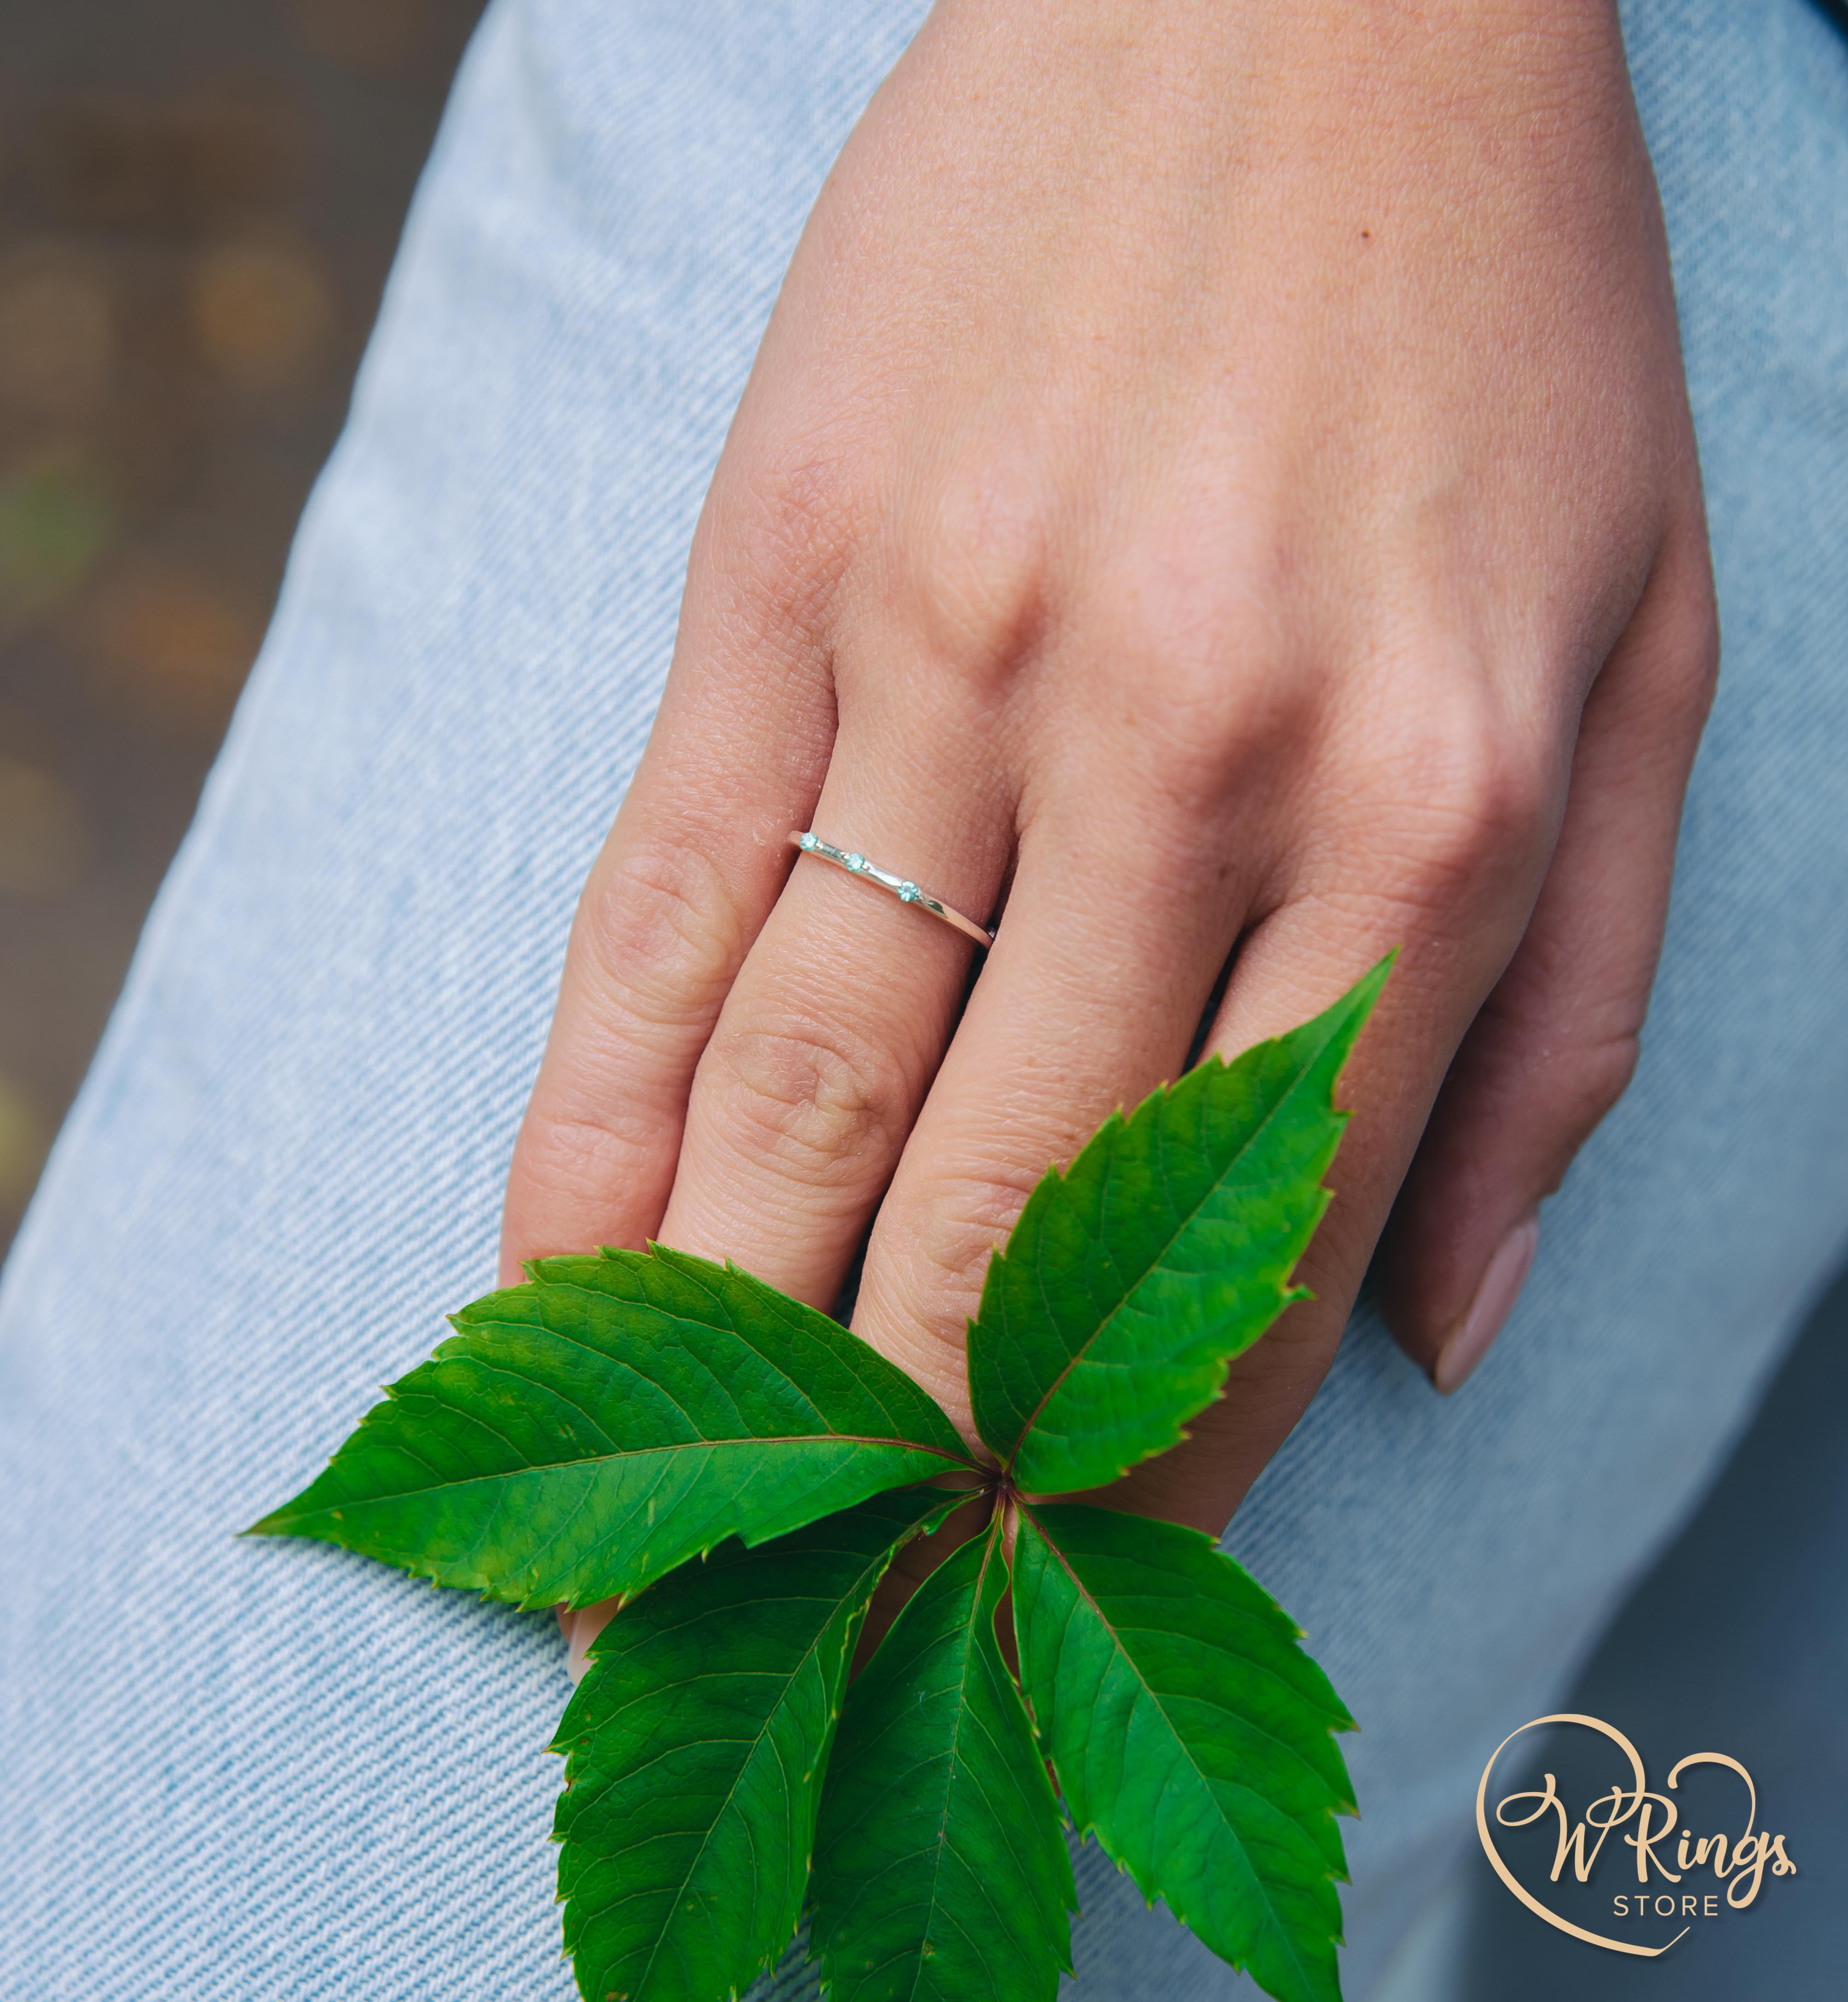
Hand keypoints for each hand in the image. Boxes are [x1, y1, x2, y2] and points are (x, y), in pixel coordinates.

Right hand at [503, 0, 1714, 1612]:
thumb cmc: (1497, 336)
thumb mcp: (1652, 666)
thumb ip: (1568, 1029)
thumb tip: (1450, 1333)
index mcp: (1424, 814)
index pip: (1255, 1256)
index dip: (1147, 1468)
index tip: (1053, 1582)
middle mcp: (1181, 760)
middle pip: (1005, 1216)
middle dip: (907, 1464)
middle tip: (829, 1616)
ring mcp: (951, 659)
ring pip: (809, 1093)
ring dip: (727, 1348)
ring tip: (671, 1522)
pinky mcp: (778, 570)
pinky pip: (663, 913)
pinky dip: (598, 1126)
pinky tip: (559, 1285)